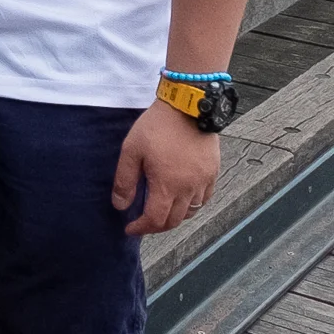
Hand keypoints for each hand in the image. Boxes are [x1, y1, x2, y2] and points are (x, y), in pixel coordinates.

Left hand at [112, 97, 219, 238]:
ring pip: (191, 212)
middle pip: (174, 221)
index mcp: (167, 185)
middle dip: (156, 227)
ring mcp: (203, 181)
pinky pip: (205, 198)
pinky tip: (183, 197)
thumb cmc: (158, 125)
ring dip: (175, 217)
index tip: (130, 228)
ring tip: (162, 209)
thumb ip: (125, 181)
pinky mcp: (213, 171)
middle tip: (144, 223)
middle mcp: (188, 188)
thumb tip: (121, 206)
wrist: (188, 105)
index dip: (141, 229)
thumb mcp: (132, 150)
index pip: (155, 221)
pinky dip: (193, 205)